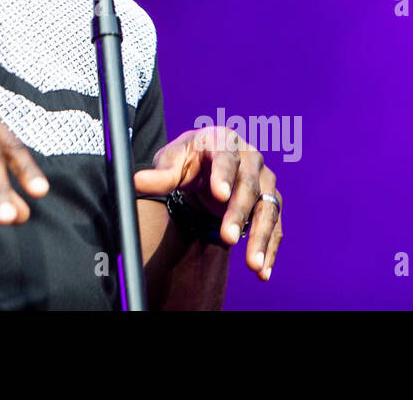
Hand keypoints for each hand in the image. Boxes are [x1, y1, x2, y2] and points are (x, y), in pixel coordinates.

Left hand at [133, 126, 283, 280]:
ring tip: (253, 265)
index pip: (225, 157)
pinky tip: (263, 271)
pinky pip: (275, 227)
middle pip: (248, 186)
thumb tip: (136, 181)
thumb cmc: (188, 161)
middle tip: (228, 238)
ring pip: (268, 208)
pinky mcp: (272, 202)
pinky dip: (270, 249)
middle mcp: (250, 158)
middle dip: (238, 214)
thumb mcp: (171, 162)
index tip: (219, 195)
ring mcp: (265, 180)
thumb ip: (159, 174)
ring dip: (261, 237)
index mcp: (223, 140)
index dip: (224, 176)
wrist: (208, 168)